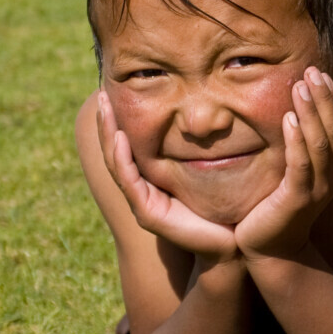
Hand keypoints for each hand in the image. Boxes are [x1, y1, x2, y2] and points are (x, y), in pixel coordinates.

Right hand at [95, 91, 238, 261]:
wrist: (230, 242)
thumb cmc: (222, 206)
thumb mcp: (207, 168)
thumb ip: (198, 147)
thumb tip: (204, 112)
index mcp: (151, 179)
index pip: (128, 145)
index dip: (119, 119)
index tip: (116, 90)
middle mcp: (141, 190)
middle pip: (115, 151)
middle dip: (107, 122)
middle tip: (102, 92)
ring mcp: (142, 202)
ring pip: (116, 163)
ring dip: (109, 134)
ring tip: (104, 108)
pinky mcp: (148, 214)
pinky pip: (130, 182)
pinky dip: (123, 159)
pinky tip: (121, 137)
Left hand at [234, 68, 332, 260]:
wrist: (271, 250)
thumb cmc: (278, 206)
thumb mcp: (293, 171)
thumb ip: (298, 146)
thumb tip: (290, 110)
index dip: (330, 98)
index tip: (318, 71)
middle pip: (332, 128)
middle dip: (323, 97)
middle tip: (310, 70)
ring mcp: (319, 188)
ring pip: (319, 142)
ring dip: (311, 111)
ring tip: (300, 85)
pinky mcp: (298, 199)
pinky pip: (300, 163)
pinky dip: (296, 139)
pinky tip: (289, 118)